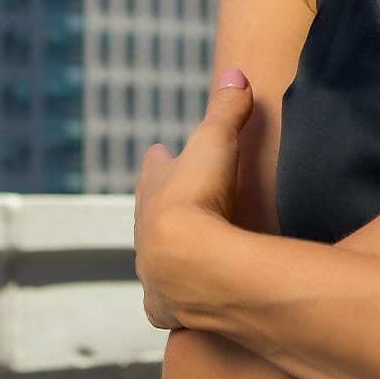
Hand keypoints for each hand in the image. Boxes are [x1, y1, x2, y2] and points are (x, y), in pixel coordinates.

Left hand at [134, 68, 255, 330]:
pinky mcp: (166, 306)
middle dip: (158, 208)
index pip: (154, 168)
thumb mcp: (216, 141)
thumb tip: (235, 72)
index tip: (158, 153)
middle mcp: (145, 229)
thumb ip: (226, 108)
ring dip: (162, 255)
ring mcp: (152, 270)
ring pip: (152, 260)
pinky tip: (176, 306)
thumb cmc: (198, 196)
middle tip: (169, 205)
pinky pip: (166, 304)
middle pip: (149, 214)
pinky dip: (171, 302)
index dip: (159, 161)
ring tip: (174, 256)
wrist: (187, 261)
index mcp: (154, 187)